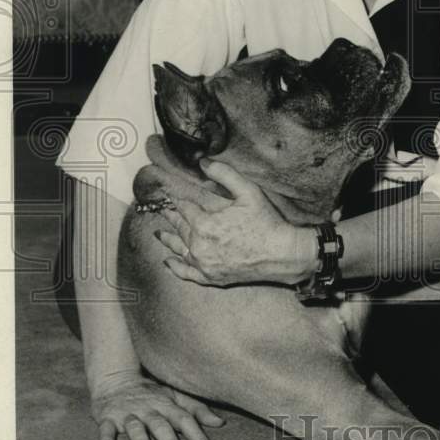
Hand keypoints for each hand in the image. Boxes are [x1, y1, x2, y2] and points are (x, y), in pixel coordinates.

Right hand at [91, 370, 224, 439]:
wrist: (116, 379)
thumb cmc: (152, 393)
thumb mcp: (175, 397)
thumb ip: (196, 410)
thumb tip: (220, 423)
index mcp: (166, 404)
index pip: (184, 418)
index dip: (196, 432)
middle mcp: (148, 408)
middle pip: (160, 424)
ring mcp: (127, 413)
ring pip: (135, 427)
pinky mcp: (107, 418)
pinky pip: (105, 428)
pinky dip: (106, 438)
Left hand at [156, 159, 317, 286]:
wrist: (281, 254)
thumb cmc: (266, 222)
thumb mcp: (248, 191)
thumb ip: (224, 174)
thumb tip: (203, 162)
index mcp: (204, 224)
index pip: (184, 208)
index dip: (176, 200)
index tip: (168, 195)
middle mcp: (199, 245)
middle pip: (179, 228)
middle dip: (170, 217)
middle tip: (161, 211)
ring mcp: (203, 263)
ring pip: (179, 249)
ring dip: (168, 240)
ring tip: (158, 234)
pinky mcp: (210, 277)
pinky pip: (186, 273)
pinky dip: (175, 267)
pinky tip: (169, 261)